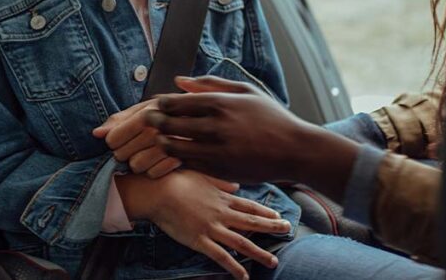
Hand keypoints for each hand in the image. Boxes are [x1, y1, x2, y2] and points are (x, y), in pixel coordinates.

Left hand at [93, 100, 181, 177]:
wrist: (204, 121)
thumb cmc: (168, 113)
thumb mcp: (145, 109)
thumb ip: (119, 119)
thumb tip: (96, 134)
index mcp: (150, 110)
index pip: (114, 138)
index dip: (114, 141)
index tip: (120, 139)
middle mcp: (162, 126)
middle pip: (122, 154)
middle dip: (125, 152)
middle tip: (136, 146)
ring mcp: (173, 144)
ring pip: (136, 166)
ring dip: (138, 163)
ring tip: (147, 154)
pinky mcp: (183, 159)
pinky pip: (153, 173)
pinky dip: (153, 170)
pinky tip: (159, 161)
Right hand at [116, 171, 290, 278]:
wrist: (157, 191)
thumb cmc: (176, 180)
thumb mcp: (201, 176)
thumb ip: (220, 183)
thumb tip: (235, 185)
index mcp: (221, 198)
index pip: (249, 206)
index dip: (265, 211)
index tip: (279, 215)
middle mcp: (221, 214)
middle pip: (252, 222)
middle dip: (272, 227)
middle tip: (288, 230)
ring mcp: (212, 228)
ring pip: (241, 243)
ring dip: (259, 253)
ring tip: (273, 261)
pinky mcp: (199, 241)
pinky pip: (220, 257)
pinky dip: (233, 267)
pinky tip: (243, 277)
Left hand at [147, 76, 359, 198]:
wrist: (294, 150)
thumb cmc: (270, 117)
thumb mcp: (245, 91)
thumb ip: (209, 83)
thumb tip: (178, 80)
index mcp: (219, 103)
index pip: (174, 102)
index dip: (161, 103)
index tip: (160, 104)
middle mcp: (214, 127)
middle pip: (167, 124)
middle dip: (154, 121)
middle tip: (150, 120)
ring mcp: (215, 150)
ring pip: (171, 146)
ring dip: (161, 141)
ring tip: (162, 137)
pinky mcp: (217, 170)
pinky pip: (186, 162)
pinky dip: (177, 157)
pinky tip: (178, 152)